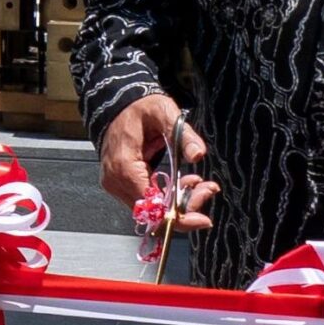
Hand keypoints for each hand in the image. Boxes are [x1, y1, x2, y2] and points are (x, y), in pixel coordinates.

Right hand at [96, 93, 219, 230]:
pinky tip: (183, 184)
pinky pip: (147, 201)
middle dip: (184, 208)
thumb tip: (198, 154)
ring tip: (198, 184)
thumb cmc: (139, 109)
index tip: (203, 218)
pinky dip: (168, 197)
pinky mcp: (121, 185)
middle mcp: (116, 181)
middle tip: (207, 190)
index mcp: (124, 167)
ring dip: (178, 203)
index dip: (179, 217)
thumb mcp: (164, 112)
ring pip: (152, 211)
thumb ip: (182, 134)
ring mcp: (116, 185)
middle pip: (154, 214)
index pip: (153, 207)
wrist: (117, 106)